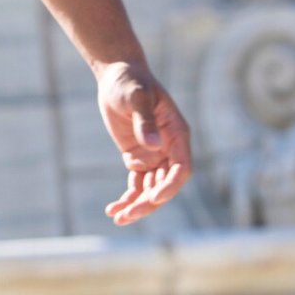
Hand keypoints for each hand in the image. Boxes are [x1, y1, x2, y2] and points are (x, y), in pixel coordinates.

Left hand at [96, 60, 190, 224]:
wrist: (117, 76)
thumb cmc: (130, 82)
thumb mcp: (136, 97)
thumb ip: (145, 121)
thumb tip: (153, 146)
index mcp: (177, 134)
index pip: (182, 169)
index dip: (170, 186)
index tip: (153, 197)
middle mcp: (169, 148)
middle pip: (165, 185)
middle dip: (149, 202)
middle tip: (128, 215)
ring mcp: (154, 155)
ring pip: (150, 188)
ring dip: (136, 205)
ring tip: (118, 217)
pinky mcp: (137, 157)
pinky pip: (136, 183)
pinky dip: (127, 197)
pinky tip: (113, 210)